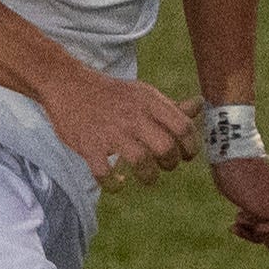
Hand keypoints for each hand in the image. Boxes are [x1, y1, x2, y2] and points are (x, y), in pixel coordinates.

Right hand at [45, 71, 200, 190]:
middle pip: (166, 147)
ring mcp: (110, 131)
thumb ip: (171, 106)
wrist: (68, 85)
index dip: (191, 146)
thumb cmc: (112, 94)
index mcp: (149, 102)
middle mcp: (132, 116)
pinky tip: (118, 182)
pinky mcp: (88, 145)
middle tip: (166, 165)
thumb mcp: (143, 94)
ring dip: (149, 176)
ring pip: (141, 160)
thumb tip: (200, 105)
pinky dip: (114, 184)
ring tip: (148, 177)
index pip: (183, 127)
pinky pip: (104, 173)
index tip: (186, 156)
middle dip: (171, 163)